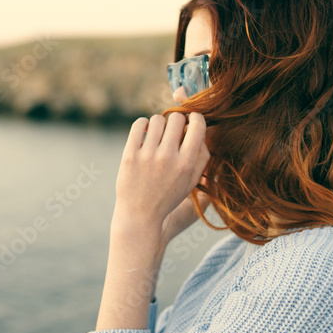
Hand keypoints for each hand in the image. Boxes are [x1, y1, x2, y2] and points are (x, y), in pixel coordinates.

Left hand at [113, 112, 209, 236]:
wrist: (140, 215)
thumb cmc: (168, 195)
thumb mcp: (192, 181)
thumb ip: (202, 155)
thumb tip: (200, 127)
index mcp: (186, 164)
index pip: (197, 125)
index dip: (196, 117)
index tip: (191, 120)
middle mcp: (168, 158)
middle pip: (177, 118)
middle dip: (177, 121)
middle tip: (171, 131)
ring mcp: (148, 156)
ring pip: (157, 119)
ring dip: (159, 123)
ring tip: (157, 135)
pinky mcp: (130, 155)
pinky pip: (139, 124)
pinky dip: (143, 124)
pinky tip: (144, 133)